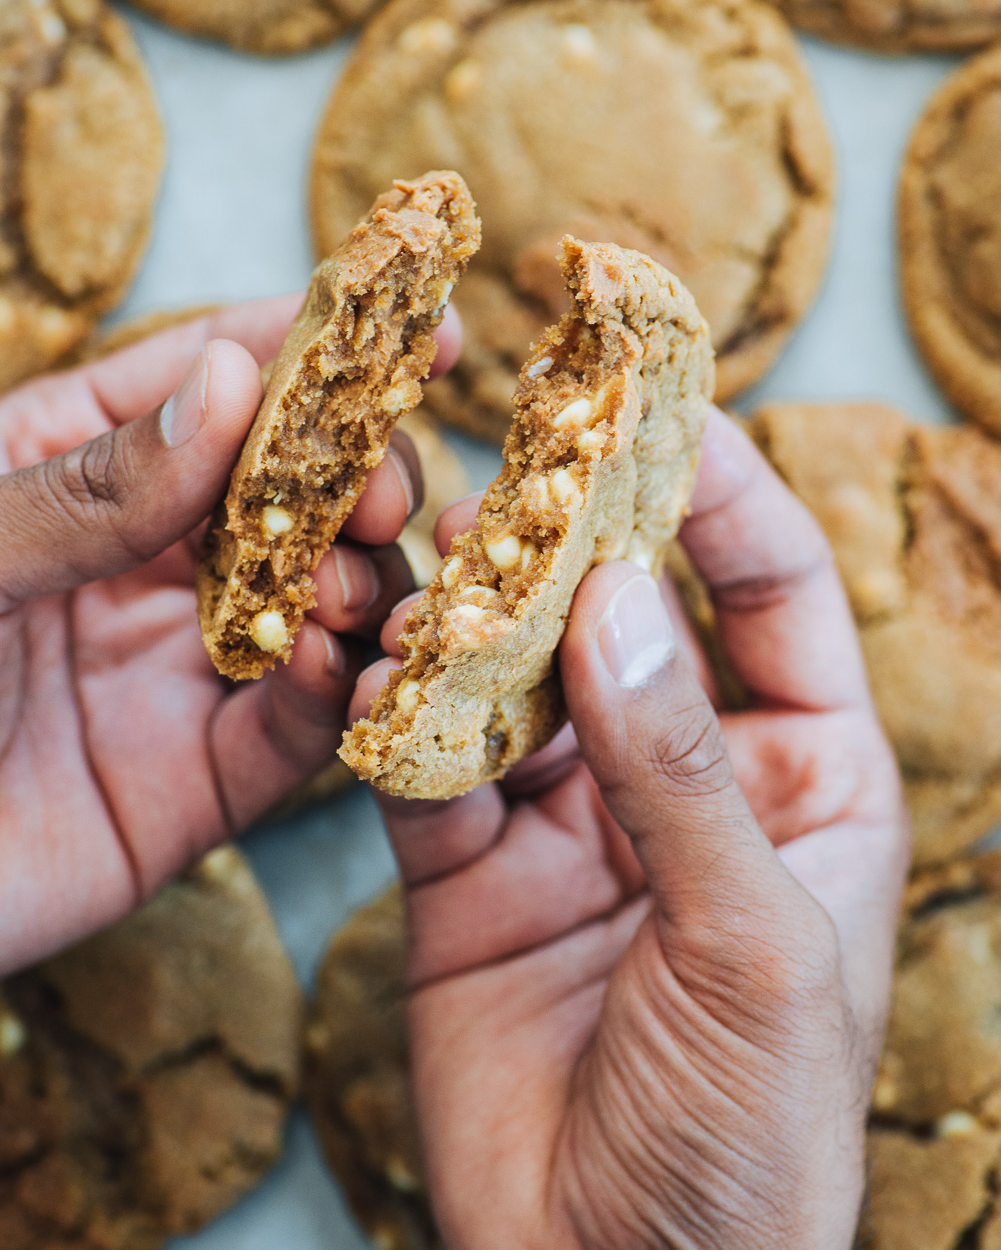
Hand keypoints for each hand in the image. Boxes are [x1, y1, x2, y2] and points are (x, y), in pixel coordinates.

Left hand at [0, 298, 459, 972]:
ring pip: (319, 604)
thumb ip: (85, 486)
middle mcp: (143, 557)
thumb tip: (234, 382)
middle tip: (379, 495)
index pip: (212, 380)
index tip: (421, 322)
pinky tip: (322, 667)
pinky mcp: (196, 782)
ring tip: (349, 590)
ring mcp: (177, 667)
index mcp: (73, 467)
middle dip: (359, 476)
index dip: (319, 346)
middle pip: (294, 487)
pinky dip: (328, 696)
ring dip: (361, 586)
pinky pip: (291, 732)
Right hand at [364, 407, 909, 1249]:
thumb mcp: (752, 945)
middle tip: (507, 465)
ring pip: (513, 679)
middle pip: (627, 615)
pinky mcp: (475, 873)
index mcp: (805, 776)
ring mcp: (575, 819)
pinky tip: (373, 685)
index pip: (770, 592)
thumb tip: (618, 601)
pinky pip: (427, 769)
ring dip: (466, 629)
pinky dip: (395, 724)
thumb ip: (680, 771)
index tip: (656, 400)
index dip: (722, 488)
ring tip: (423, 586)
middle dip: (571, 540)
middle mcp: (687, 775)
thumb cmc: (752, 1140)